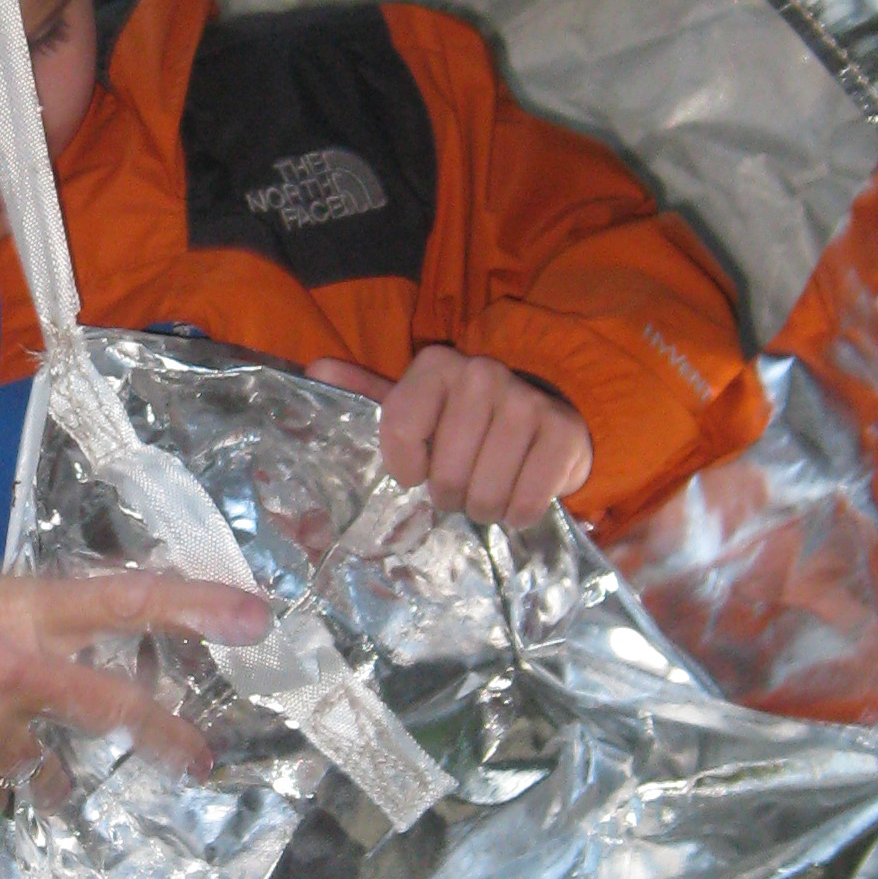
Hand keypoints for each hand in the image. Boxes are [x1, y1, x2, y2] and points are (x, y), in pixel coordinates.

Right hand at [0, 561, 272, 805]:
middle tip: (201, 758)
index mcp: (10, 605)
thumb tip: (54, 647)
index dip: (197, 607)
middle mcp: (8, 669)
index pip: (124, 597)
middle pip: (112, 708)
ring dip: (38, 766)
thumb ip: (10, 616)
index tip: (257, 618)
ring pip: (43, 767)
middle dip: (167, 737)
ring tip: (2, 750)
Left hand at [309, 347, 591, 526]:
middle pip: (445, 471)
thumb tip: (315, 368)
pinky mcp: (563, 434)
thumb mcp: (417, 406)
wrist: (548, 416)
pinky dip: (518, 513)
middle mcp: (482, 373)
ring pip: (485, 491)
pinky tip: (517, 498)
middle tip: (458, 487)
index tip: (415, 472)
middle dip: (448, 494)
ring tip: (486, 492)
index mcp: (437, 365)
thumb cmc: (467, 423)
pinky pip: (527, 500)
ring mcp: (527, 402)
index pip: (399, 428)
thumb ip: (367, 393)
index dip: (404, 467)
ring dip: (484, 507)